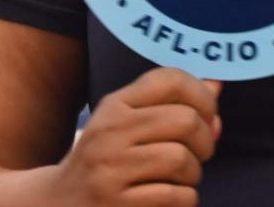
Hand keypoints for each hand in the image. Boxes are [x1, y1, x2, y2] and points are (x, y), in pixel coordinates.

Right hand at [53, 66, 220, 205]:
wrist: (56, 205)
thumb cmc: (107, 161)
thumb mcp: (129, 124)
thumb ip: (171, 104)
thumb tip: (217, 84)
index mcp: (114, 106)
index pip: (170, 79)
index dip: (203, 96)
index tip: (208, 116)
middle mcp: (108, 133)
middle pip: (185, 121)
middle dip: (206, 140)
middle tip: (200, 154)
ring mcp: (108, 170)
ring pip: (182, 159)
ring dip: (194, 174)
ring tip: (181, 179)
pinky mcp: (115, 204)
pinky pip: (175, 196)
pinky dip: (185, 199)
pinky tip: (172, 199)